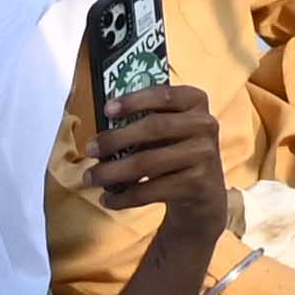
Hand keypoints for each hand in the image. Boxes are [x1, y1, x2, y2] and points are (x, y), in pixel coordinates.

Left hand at [86, 79, 229, 255]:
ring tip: (90, 178)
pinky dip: (125, 197)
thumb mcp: (170, 130)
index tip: (106, 110)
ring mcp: (204, 155)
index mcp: (196, 102)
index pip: (165, 95)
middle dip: (116, 139)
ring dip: (113, 172)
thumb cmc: (176, 152)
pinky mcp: (198, 184)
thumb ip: (145, 121)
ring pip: (149, 162)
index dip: (135, 100)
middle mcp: (205, 125)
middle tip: (90, 149)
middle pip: (155, 128)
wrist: (204, 193)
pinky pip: (152, 190)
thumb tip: (102, 128)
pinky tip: (108, 199)